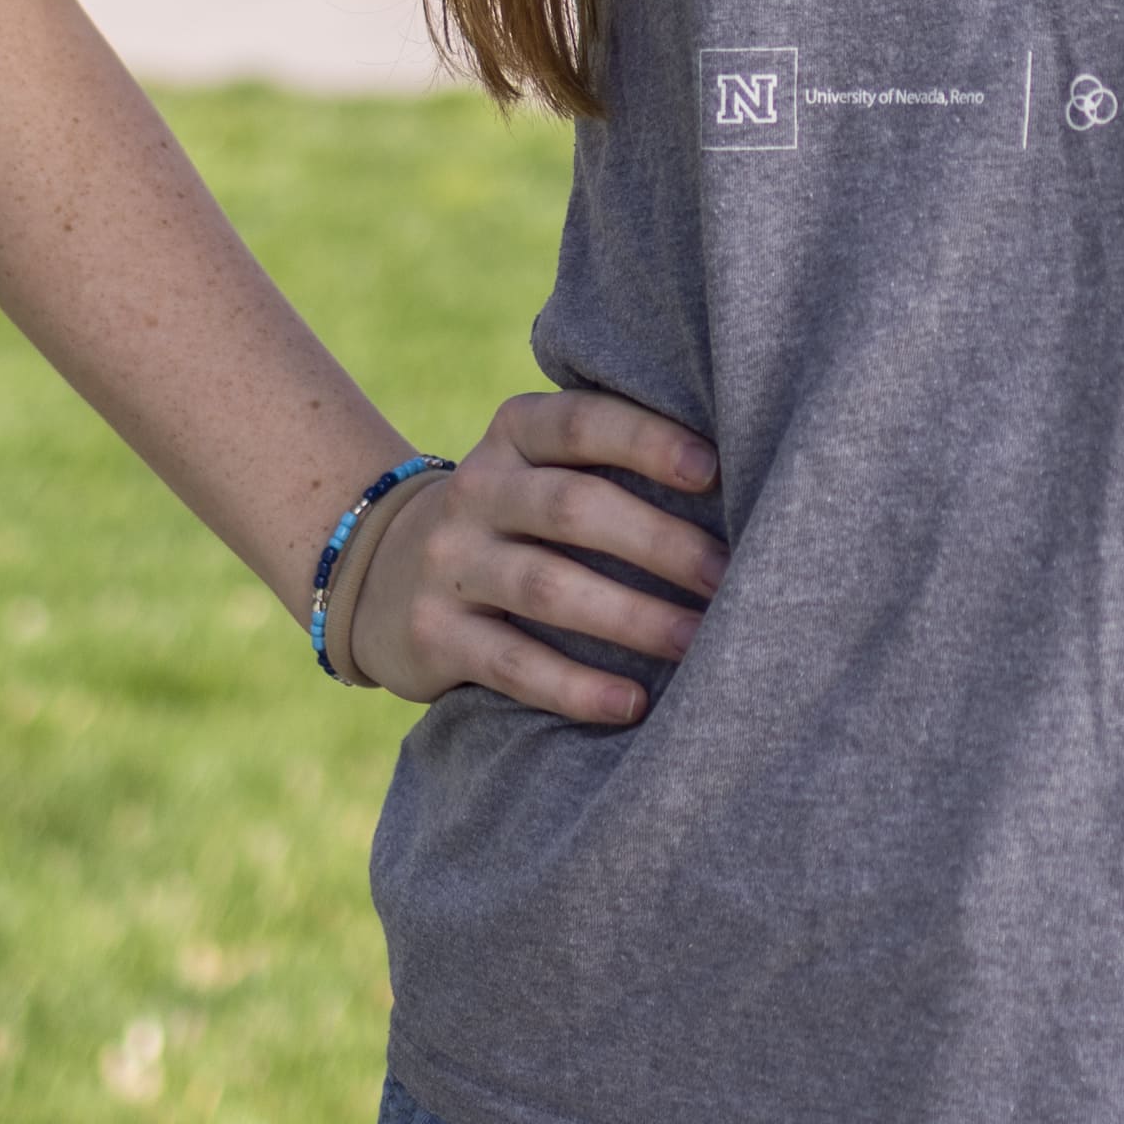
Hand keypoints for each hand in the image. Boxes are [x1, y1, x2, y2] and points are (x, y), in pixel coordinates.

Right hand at [345, 391, 726, 722]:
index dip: (645, 440)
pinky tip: (632, 702)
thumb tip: (741, 483)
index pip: (580, 421)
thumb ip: (609, 462)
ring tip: (699, 644)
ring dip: (632, 618)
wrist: (381, 573)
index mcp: (513, 434)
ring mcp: (449, 563)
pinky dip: (577, 687)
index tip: (711, 470)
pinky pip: (514, 664)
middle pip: (572, 507)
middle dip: (659, 543)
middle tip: (730, 577)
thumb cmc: (515, 517)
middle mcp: (476, 489)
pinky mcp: (433, 635)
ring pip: (547, 588)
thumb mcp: (539, 468)